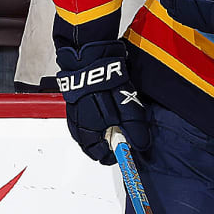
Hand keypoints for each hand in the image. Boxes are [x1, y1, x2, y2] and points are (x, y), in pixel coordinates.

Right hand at [56, 40, 149, 164]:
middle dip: (107, 144)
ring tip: (113, 123)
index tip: (125, 150)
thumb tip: (140, 145)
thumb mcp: (127, 108)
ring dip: (100, 133)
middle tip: (121, 135)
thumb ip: (133, 129)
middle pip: (92, 147)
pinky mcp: (73, 106)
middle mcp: (78, 126)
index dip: (115, 154)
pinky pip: (82, 122)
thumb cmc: (106, 82)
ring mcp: (73, 116)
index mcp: (89, 131)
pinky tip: (102, 113)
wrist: (90, 58)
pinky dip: (92, 123)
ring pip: (86, 135)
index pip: (101, 155)